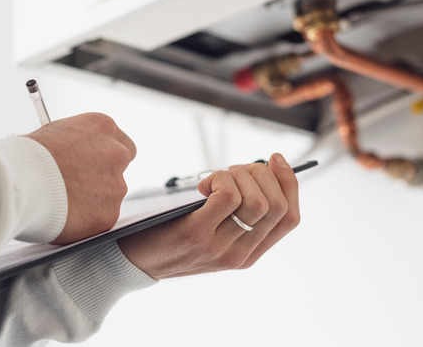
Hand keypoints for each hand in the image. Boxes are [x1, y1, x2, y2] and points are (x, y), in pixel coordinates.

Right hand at [25, 113, 135, 244]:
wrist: (20, 181)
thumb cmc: (27, 156)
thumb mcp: (55, 133)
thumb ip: (76, 144)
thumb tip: (75, 153)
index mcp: (103, 127)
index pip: (121, 143)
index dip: (105, 157)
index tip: (92, 164)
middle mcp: (117, 153)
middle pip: (120, 168)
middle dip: (103, 177)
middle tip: (79, 186)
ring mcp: (116, 185)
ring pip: (110, 196)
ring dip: (92, 200)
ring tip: (62, 201)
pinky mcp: (109, 214)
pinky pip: (100, 218)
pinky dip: (85, 220)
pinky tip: (65, 215)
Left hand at [117, 153, 298, 278]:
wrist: (132, 262)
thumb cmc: (171, 236)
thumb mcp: (212, 232)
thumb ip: (236, 214)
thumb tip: (258, 171)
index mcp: (250, 254)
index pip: (291, 218)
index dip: (289, 183)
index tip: (274, 159)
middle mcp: (240, 254)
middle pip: (277, 205)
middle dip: (262, 174)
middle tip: (235, 170)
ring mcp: (220, 247)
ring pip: (257, 200)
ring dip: (239, 175)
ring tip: (216, 177)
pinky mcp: (197, 234)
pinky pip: (228, 197)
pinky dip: (220, 179)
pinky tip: (203, 186)